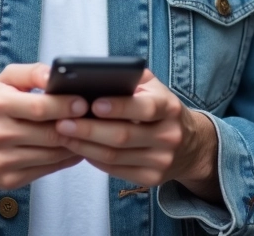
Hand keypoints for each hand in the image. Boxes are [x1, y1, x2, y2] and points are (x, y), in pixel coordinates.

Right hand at [0, 63, 86, 200]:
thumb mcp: (5, 81)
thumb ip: (32, 72)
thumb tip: (56, 74)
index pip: (39, 107)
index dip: (65, 105)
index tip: (84, 102)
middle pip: (50, 133)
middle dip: (76, 126)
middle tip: (93, 118)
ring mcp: (4, 160)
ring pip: (53, 154)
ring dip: (75, 144)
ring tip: (87, 132)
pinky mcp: (10, 179)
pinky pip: (48, 169)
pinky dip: (66, 159)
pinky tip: (73, 148)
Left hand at [54, 70, 221, 202]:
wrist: (190, 144)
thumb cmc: (160, 107)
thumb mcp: (154, 87)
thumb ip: (130, 78)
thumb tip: (94, 75)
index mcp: (169, 107)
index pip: (144, 107)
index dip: (118, 107)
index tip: (93, 104)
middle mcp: (168, 135)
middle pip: (123, 136)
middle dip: (89, 129)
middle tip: (62, 121)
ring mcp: (161, 160)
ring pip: (115, 156)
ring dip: (85, 146)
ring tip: (63, 134)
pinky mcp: (152, 178)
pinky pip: (116, 170)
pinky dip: (94, 159)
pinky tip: (80, 148)